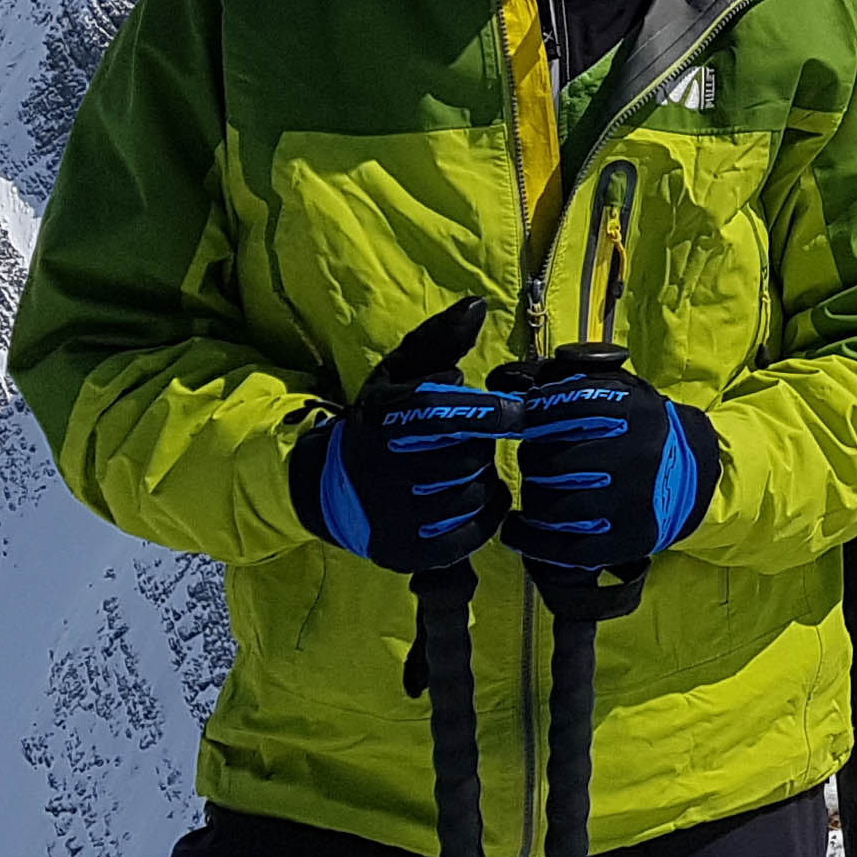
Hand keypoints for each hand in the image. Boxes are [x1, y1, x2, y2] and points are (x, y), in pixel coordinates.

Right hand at [295, 299, 513, 572]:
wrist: (337, 489)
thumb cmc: (382, 421)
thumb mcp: (399, 374)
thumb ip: (439, 339)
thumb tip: (477, 305)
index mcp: (380, 419)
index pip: (439, 412)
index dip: (487, 411)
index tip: (518, 411)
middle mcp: (381, 470)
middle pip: (466, 455)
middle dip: (479, 444)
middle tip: (469, 440)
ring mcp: (394, 517)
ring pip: (472, 494)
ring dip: (479, 479)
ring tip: (459, 468)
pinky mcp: (408, 552)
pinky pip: (472, 533)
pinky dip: (483, 513)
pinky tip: (471, 496)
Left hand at [497, 360, 719, 572]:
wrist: (690, 475)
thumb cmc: (641, 431)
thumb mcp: (622, 392)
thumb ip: (574, 379)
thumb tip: (515, 384)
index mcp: (636, 414)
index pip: (565, 408)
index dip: (536, 414)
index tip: (527, 418)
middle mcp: (634, 458)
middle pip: (547, 461)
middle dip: (531, 458)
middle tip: (536, 459)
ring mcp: (629, 503)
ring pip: (548, 505)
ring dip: (532, 497)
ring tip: (537, 490)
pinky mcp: (624, 541)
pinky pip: (560, 546)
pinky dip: (528, 537)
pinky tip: (519, 527)